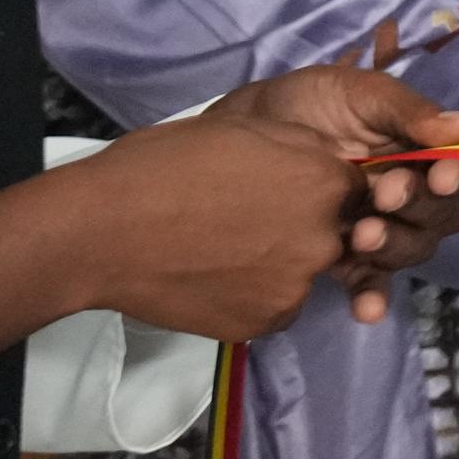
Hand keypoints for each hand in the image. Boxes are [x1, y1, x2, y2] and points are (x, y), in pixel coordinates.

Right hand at [19, 60, 458, 340]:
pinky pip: (276, 307)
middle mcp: (325, 238)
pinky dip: (254, 296)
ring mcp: (296, 287)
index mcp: (326, 183)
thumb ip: (303, 152)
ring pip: (305, 273)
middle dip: (306, 229)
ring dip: (279, 264)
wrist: (99, 231)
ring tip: (222, 247)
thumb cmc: (164, 168)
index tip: (292, 191)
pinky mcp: (265, 323)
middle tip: (250, 221)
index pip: (358, 191)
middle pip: (338, 235)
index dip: (326, 191)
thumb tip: (331, 165)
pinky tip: (214, 276)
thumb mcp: (247, 134)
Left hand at [210, 59, 458, 315]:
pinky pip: (370, 282)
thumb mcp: (357, 93)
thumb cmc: (304, 104)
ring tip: (361, 235)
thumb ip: (408, 111)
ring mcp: (381, 225)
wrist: (235, 134)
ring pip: (413, 248)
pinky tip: (366, 309)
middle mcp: (411, 191)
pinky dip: (373, 296)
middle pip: (444, 214)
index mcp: (422, 149)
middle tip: (383, 194)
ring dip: (396, 246)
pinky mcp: (345, 255)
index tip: (440, 175)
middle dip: (419, 208)